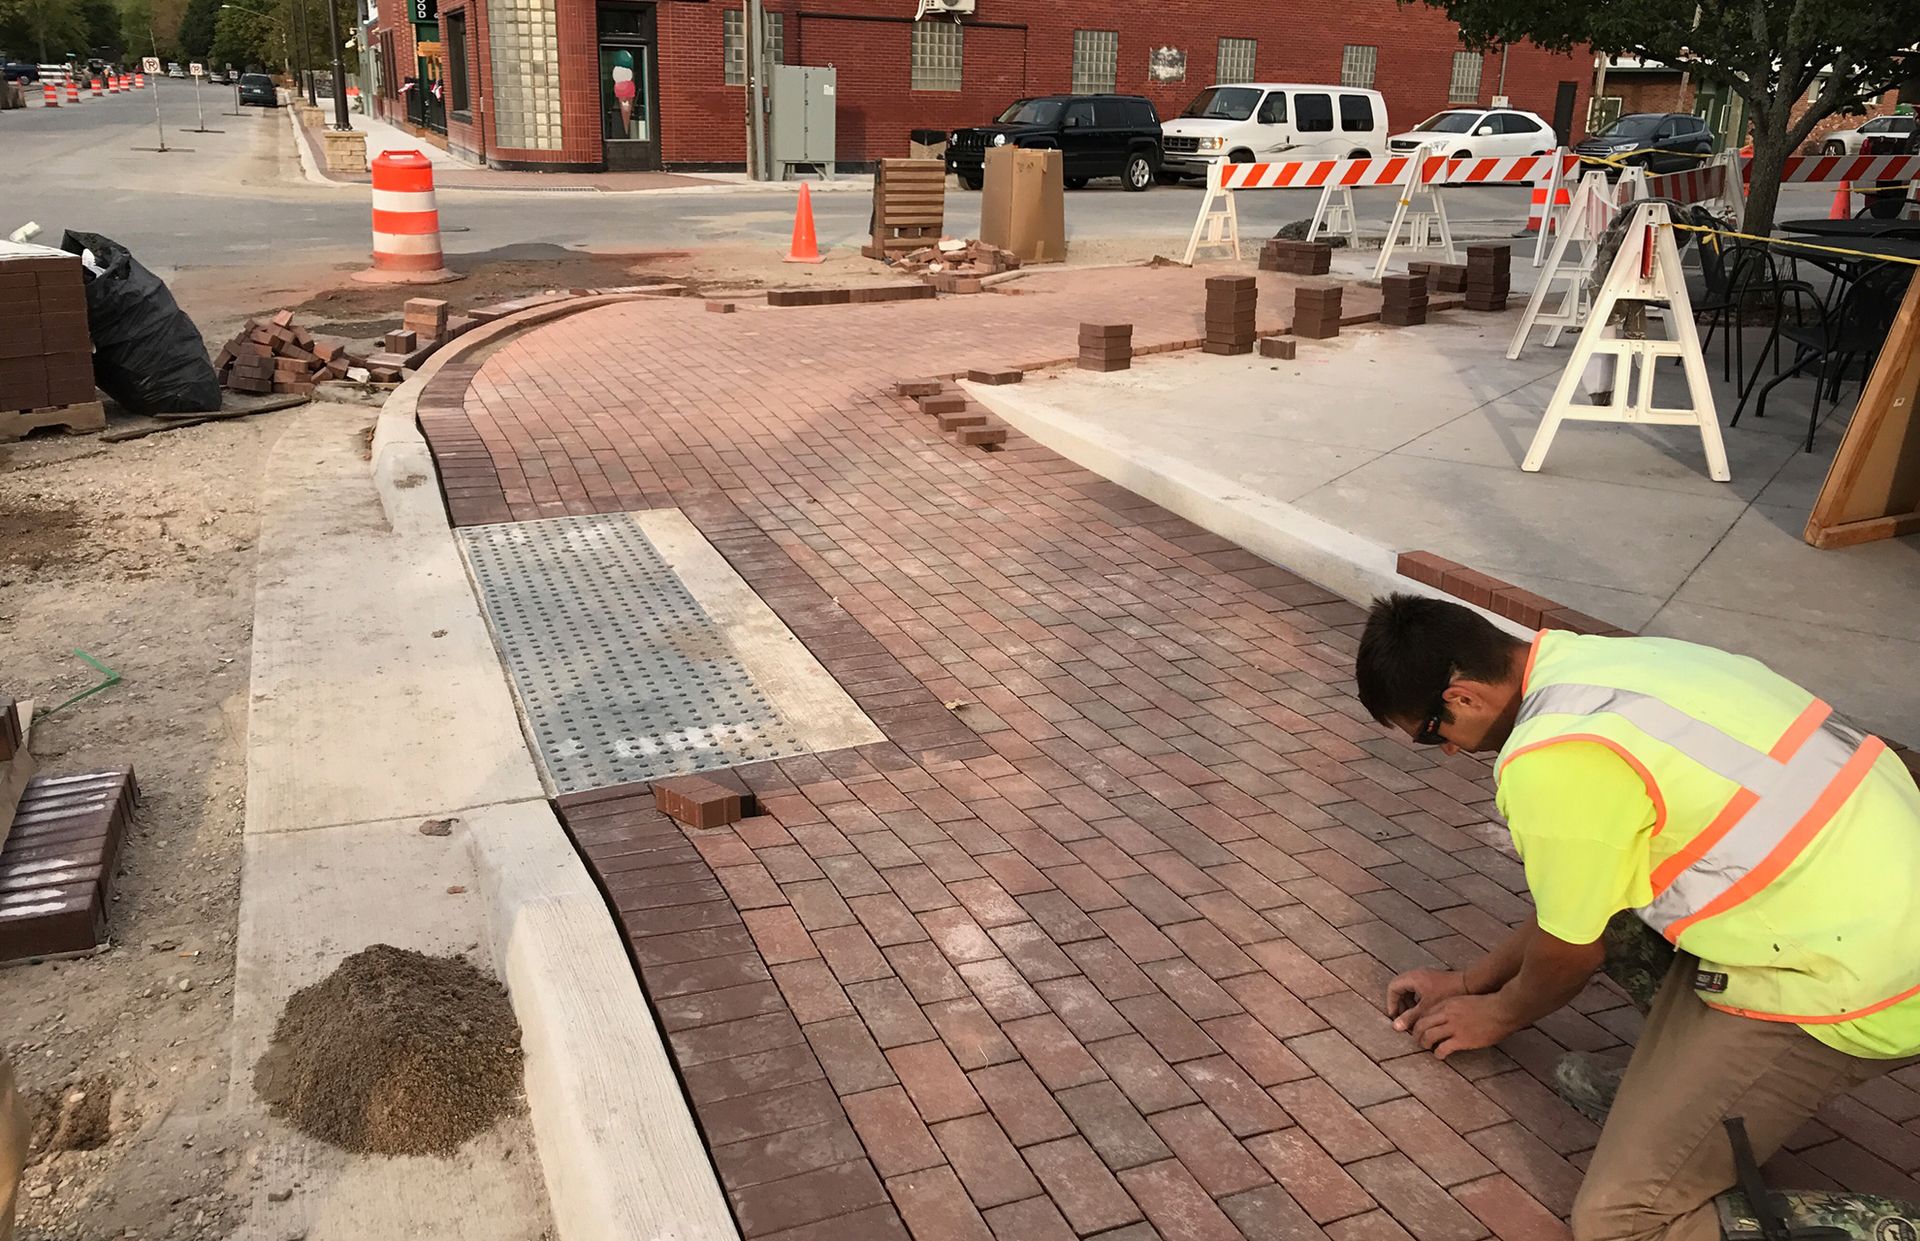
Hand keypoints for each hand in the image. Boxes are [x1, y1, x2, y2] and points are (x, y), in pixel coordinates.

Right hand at [1386, 968, 1466, 1024]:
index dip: (1391, 1002)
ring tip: (1414, 1016)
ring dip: (1408, 1003)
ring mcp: (1425, 976)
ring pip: (1409, 989)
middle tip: (1403, 1017)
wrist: (1469, 985)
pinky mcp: (1432, 980)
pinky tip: (1424, 1011)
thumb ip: (1410, 1017)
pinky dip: (1417, 1000)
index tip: (1395, 1016)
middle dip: (1399, 1004)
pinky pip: (1417, 989)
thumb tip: (1396, 1027)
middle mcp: (1416, 974)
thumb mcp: (1426, 1008)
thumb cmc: (1447, 994)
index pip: (1393, 988)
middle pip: (1399, 988)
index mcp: (1412, 978)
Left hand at [1406, 993, 1520, 1059]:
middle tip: (1417, 1040)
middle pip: (1421, 1024)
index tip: (1419, 1028)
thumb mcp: (1465, 1000)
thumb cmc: (1489, 1005)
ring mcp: (1454, 1027)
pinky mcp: (1462, 1039)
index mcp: (1447, 1003)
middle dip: (1416, 1034)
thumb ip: (1454, 1007)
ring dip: (1424, 1043)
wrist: (1502, 1009)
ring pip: (1428, 1035)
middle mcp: (1447, 1014)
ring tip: (1427, 1048)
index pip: (1424, 1013)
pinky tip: (1440, 1056)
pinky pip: (1443, 1048)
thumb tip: (1447, 1017)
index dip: (1419, 1022)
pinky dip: (1438, 1053)